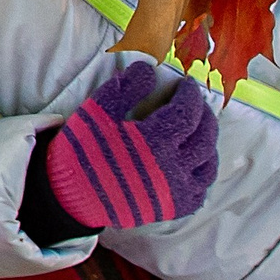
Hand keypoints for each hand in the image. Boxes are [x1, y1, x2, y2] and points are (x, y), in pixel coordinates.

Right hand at [46, 63, 219, 229]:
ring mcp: (175, 193)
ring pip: (208, 164)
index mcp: (153, 142)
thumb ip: (125, 88)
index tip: (186, 84)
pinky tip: (195, 160)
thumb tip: (150, 69)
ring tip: (199, 128)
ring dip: (208, 142)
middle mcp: (171, 169)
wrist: (71, 196)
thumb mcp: (96, 112)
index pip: (186, 113)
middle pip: (204, 137)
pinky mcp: (173, 209)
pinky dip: (203, 171)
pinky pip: (201, 190)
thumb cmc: (83, 151)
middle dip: (203, 114)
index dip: (190, 95)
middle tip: (195, 102)